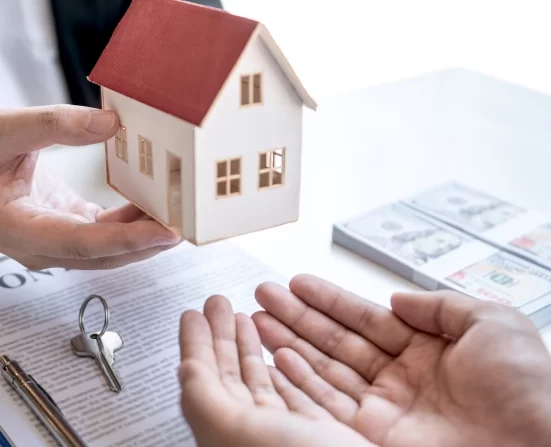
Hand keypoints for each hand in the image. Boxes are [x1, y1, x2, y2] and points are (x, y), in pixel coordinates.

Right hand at [0, 105, 180, 269]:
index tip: (168, 233)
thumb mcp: (4, 133)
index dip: (129, 241)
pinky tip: (152, 202)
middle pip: (107, 254)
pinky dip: (131, 221)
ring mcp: (57, 239)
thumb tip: (111, 124)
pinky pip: (106, 231)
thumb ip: (55, 125)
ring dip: (144, 233)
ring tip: (178, 213)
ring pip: (110, 246)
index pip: (85, 244)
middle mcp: (42, 244)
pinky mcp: (67, 226)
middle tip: (188, 225)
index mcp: (22, 230)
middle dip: (150, 243)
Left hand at [178, 295, 373, 446]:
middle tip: (217, 304)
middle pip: (228, 372)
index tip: (191, 314)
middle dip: (221, 334)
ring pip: (258, 380)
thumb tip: (183, 364)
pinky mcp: (313, 434)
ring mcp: (282, 432)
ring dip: (249, 346)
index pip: (202, 376)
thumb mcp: (234, 429)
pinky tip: (281, 355)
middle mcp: (250, 431)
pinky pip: (290, 394)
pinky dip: (284, 369)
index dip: (195, 342)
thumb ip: (202, 395)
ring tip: (244, 318)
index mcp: (224, 429)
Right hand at [252, 275, 550, 446]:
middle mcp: (400, 380)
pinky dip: (298, 382)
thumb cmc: (528, 390)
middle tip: (265, 296)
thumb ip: (439, 306)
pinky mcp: (372, 438)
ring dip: (289, 344)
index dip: (329, 301)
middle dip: (297, 317)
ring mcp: (384, 410)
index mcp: (427, 351)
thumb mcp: (491, 324)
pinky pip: (326, 405)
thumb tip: (398, 299)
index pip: (364, 319)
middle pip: (335, 341)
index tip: (299, 283)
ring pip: (324, 370)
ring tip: (258, 321)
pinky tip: (277, 359)